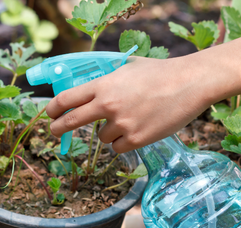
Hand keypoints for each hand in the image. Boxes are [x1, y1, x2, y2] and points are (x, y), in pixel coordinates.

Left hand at [45, 56, 211, 152]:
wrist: (190, 83)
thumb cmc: (160, 72)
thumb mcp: (127, 67)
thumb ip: (106, 78)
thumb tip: (89, 88)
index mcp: (103, 85)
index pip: (66, 99)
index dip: (53, 108)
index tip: (50, 114)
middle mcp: (107, 104)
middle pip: (71, 122)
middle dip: (58, 128)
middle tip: (55, 131)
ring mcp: (122, 123)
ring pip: (101, 137)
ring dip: (109, 132)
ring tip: (132, 118)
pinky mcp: (136, 139)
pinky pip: (117, 147)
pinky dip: (124, 142)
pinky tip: (138, 129)